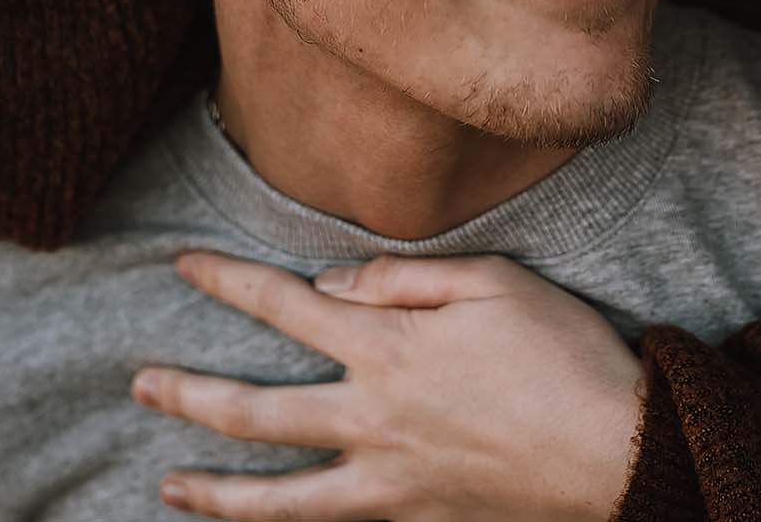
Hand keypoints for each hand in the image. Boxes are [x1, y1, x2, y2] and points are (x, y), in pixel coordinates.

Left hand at [131, 251, 646, 521]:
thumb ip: (406, 277)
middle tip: (140, 384)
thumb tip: (332, 284)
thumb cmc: (565, 356)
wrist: (620, 455)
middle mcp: (373, 419)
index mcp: (389, 348)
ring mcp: (390, 481)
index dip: (227, 282)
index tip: (181, 265)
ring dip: (215, 491)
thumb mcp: (494, 282)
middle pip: (256, 412)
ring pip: (279, 498)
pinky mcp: (416, 521)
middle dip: (189, 395)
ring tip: (168, 483)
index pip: (283, 307)